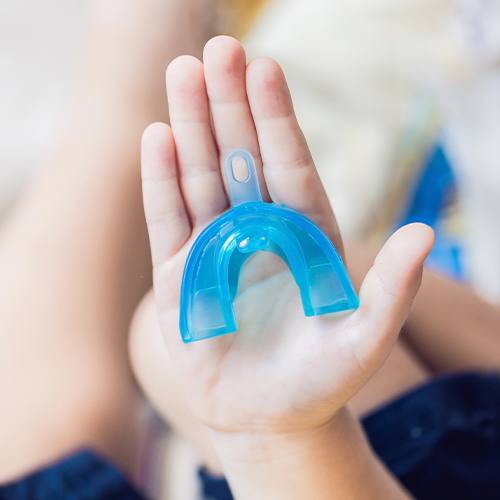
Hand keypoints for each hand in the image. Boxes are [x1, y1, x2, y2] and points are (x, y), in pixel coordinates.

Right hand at [140, 36, 433, 436]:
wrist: (268, 416)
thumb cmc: (319, 381)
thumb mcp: (362, 339)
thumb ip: (391, 291)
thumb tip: (422, 236)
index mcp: (304, 236)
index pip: (289, 166)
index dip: (277, 119)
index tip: (266, 67)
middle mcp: (257, 232)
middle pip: (242, 158)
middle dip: (230, 104)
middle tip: (219, 49)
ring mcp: (213, 249)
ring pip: (200, 176)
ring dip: (191, 126)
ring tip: (183, 74)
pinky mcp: (177, 274)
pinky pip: (168, 218)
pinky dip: (161, 178)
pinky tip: (157, 136)